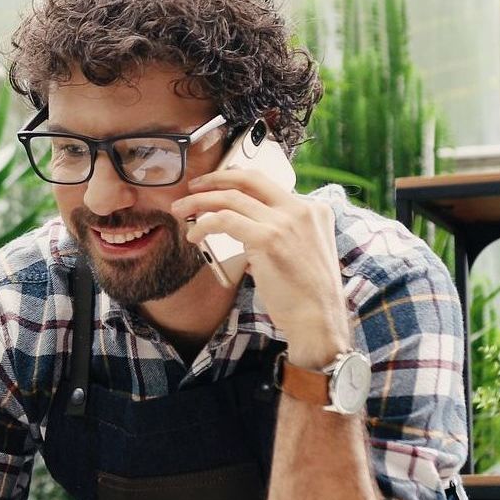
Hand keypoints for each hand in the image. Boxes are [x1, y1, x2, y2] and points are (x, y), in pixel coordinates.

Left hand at [172, 170, 350, 367]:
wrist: (318, 320)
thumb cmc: (307, 296)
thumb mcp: (304, 253)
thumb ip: (282, 236)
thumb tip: (247, 233)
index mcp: (314, 210)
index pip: (268, 185)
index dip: (237, 181)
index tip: (218, 186)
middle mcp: (301, 209)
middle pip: (249, 179)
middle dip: (215, 179)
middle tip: (193, 187)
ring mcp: (285, 222)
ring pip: (231, 197)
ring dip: (200, 202)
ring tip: (181, 210)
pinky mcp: (268, 239)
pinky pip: (224, 220)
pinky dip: (203, 224)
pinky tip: (194, 235)